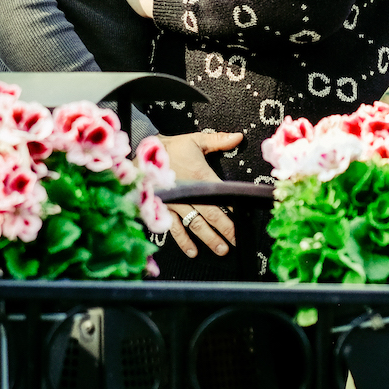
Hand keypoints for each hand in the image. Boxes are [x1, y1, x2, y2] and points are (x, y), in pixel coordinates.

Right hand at [160, 130, 243, 257]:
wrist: (144, 154)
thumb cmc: (172, 148)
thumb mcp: (196, 140)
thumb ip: (218, 140)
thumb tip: (239, 137)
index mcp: (200, 176)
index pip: (221, 194)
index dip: (234, 207)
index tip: (244, 218)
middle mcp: (189, 193)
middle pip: (211, 214)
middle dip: (226, 229)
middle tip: (237, 241)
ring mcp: (176, 204)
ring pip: (196, 225)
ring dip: (209, 238)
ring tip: (222, 249)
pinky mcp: (164, 209)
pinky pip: (175, 229)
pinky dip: (183, 241)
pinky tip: (193, 251)